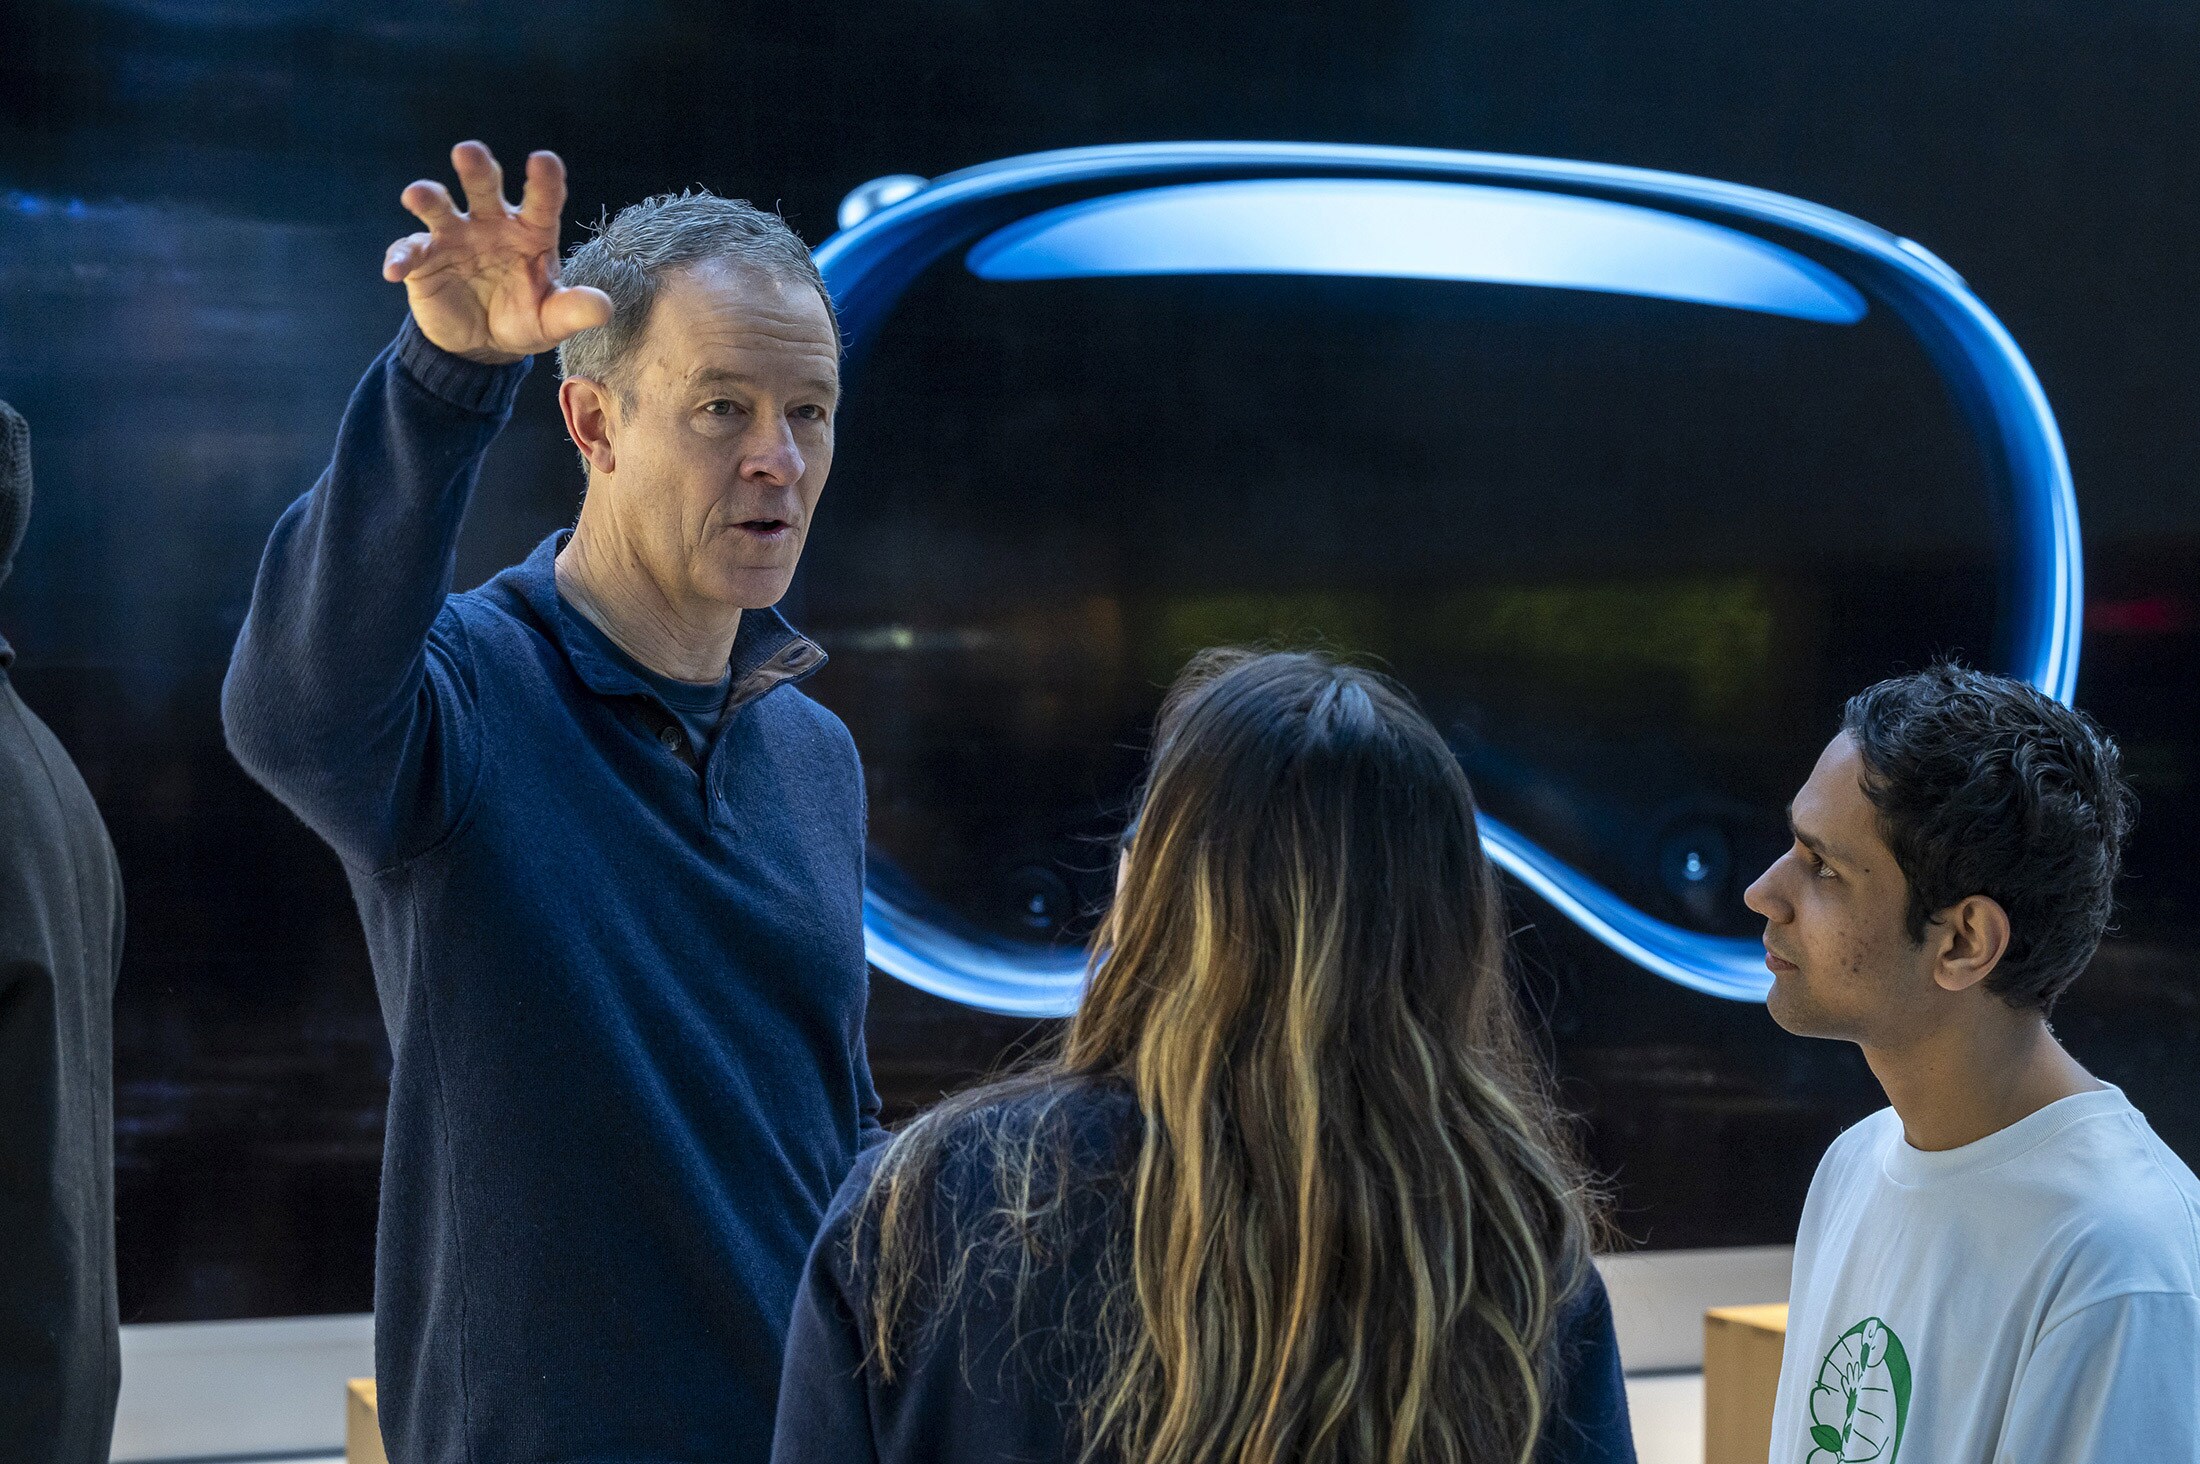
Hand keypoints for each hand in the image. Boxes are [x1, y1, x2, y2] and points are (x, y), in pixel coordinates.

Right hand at [382, 142, 612, 365]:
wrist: (483, 343)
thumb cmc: (524, 318)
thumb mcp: (552, 319)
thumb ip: (574, 310)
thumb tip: (605, 307)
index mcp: (530, 231)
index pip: (541, 199)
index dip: (543, 179)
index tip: (542, 160)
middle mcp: (491, 223)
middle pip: (484, 186)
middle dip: (476, 168)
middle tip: (467, 152)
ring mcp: (454, 236)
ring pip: (440, 207)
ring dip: (429, 198)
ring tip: (418, 196)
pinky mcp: (423, 258)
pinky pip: (409, 252)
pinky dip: (400, 258)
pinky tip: (395, 271)